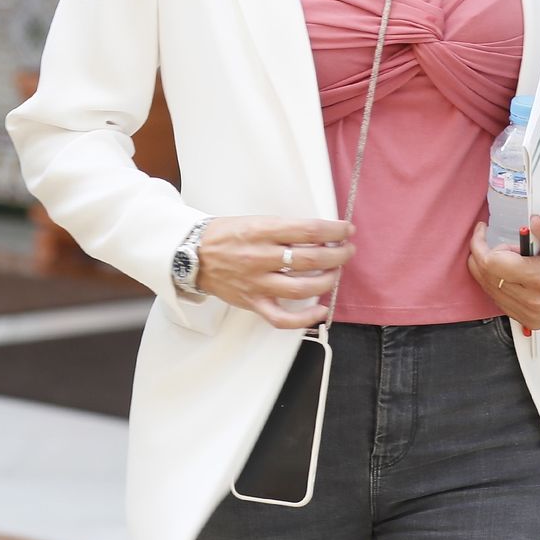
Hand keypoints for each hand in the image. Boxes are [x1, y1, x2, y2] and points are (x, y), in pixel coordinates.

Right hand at [196, 217, 354, 328]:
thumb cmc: (224, 235)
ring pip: (302, 288)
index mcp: (261, 231)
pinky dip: (305, 318)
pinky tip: (320, 310)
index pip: (308, 230)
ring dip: (327, 281)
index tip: (346, 230)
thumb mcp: (253, 221)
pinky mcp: (253, 302)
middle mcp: (261, 257)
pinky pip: (282, 318)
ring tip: (335, 273)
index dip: (334, 230)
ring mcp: (257, 283)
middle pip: (311, 259)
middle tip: (347, 250)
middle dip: (338, 254)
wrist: (192, 255)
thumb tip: (317, 235)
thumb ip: (283, 229)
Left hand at [467, 215, 539, 330]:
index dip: (481, 244)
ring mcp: (532, 315)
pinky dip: (495, 283)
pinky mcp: (530, 321)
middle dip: (483, 254)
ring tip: (511, 257)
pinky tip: (509, 272)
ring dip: (489, 269)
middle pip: (486, 276)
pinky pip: (497, 300)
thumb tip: (535, 221)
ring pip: (488, 289)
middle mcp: (535, 302)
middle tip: (502, 242)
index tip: (483, 230)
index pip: (491, 263)